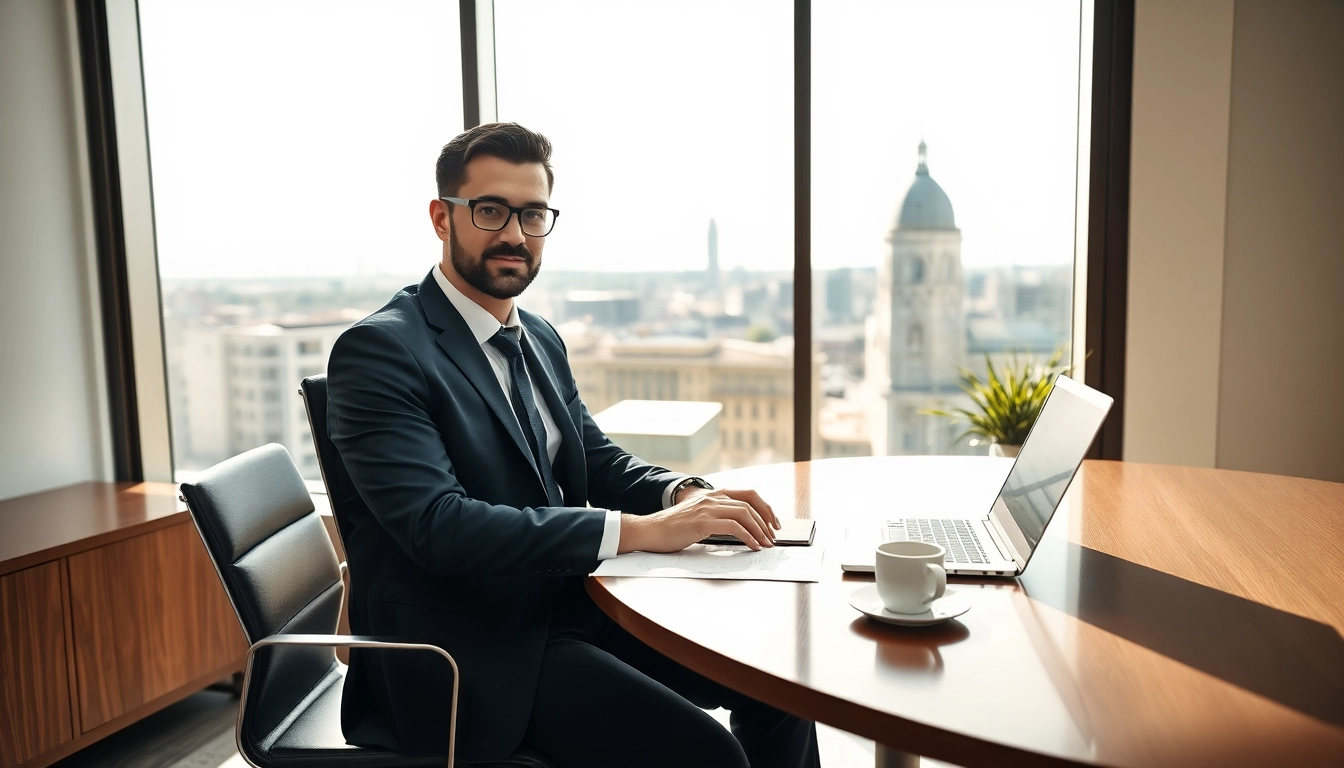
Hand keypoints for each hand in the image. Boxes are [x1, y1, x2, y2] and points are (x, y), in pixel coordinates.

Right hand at [618, 488, 779, 553]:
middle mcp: (712, 497)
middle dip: (766, 521)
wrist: (650, 530)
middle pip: (750, 504)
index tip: (773, 522)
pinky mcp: (703, 522)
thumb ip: (716, 517)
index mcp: (713, 495)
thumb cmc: (672, 528)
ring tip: (766, 543)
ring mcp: (707, 508)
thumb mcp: (698, 517)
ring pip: (744, 514)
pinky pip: (734, 527)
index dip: (765, 507)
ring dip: (760, 530)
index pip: (748, 494)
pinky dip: (748, 537)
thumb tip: (739, 530)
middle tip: (773, 537)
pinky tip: (752, 546)